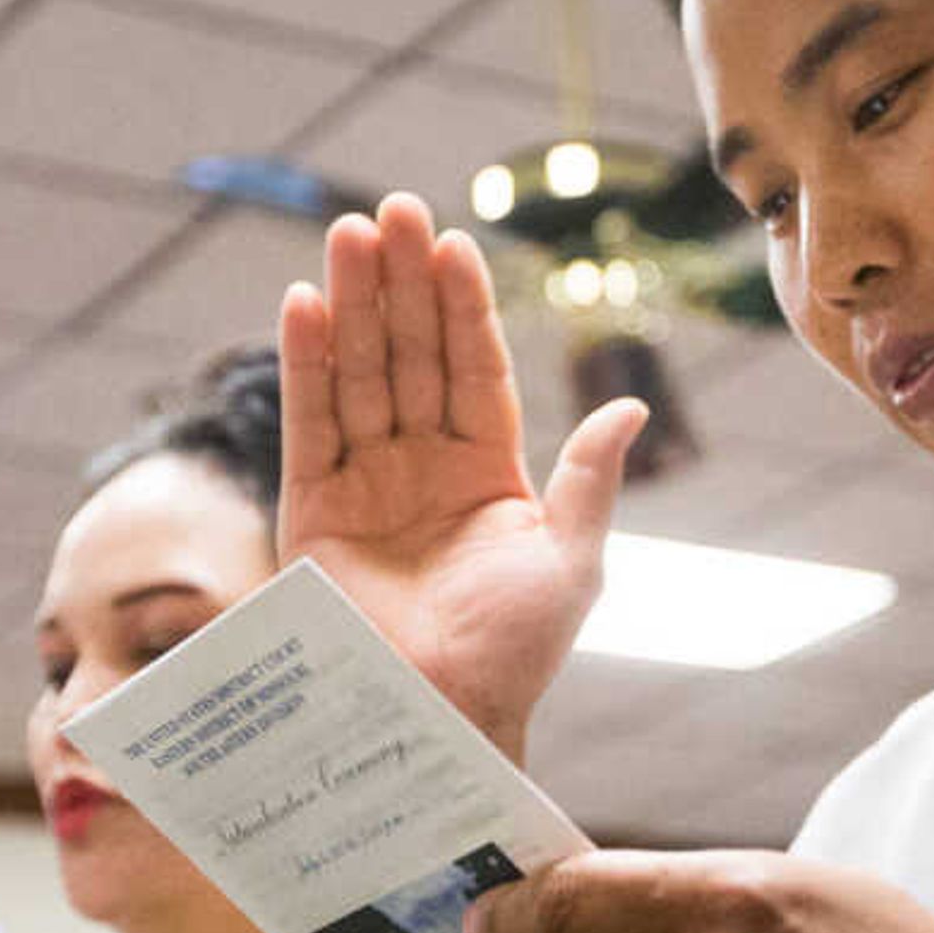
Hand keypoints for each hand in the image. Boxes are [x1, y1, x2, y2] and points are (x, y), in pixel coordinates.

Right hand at [275, 192, 645, 757]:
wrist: (442, 723)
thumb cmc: (515, 657)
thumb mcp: (572, 563)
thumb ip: (590, 478)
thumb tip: (630, 403)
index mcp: (487, 475)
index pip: (472, 369)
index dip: (462, 307)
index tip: (454, 240)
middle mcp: (421, 470)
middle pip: (409, 356)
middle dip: (401, 284)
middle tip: (393, 209)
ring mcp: (365, 488)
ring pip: (359, 375)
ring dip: (352, 304)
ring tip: (348, 233)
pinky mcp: (312, 514)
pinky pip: (308, 425)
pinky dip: (305, 365)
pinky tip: (302, 303)